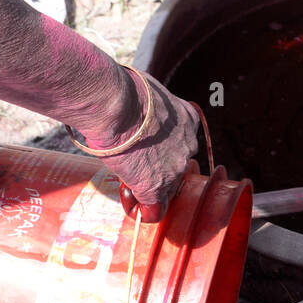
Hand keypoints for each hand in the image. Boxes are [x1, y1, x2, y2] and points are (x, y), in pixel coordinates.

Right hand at [77, 68, 200, 222]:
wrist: (115, 104)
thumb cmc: (122, 91)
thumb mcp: (147, 91)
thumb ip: (149, 107)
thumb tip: (133, 107)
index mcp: (188, 119)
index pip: (180, 141)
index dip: (161, 147)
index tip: (144, 147)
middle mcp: (188, 145)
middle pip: (174, 165)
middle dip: (156, 167)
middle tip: (132, 163)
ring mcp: (174, 168)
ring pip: (165, 187)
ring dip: (146, 186)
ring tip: (125, 180)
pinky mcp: (156, 187)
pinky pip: (154, 209)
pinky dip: (143, 211)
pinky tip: (131, 207)